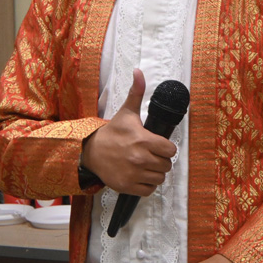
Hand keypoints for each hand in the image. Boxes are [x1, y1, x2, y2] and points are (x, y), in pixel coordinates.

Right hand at [81, 68, 176, 194]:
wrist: (91, 151)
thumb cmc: (113, 132)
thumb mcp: (127, 112)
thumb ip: (137, 92)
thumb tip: (139, 71)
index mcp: (143, 140)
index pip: (171, 150)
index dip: (167, 148)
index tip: (159, 145)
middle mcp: (140, 158)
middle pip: (167, 165)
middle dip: (161, 160)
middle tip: (151, 155)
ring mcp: (134, 174)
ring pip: (159, 178)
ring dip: (155, 173)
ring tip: (146, 165)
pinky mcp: (127, 186)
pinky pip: (149, 190)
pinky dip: (147, 185)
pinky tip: (141, 175)